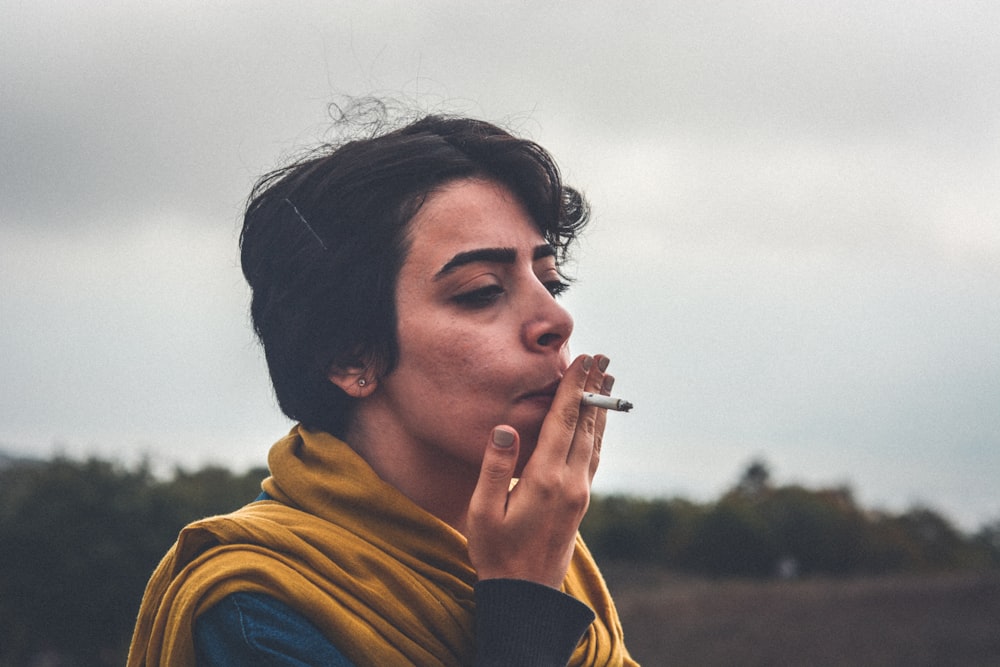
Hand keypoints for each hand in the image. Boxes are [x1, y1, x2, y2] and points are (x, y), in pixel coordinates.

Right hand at [467, 354, 611, 587]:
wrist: (526, 596)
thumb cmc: (496, 553)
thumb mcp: (483, 512)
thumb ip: (495, 468)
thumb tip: (505, 428)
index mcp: (546, 480)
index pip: (564, 422)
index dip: (574, 388)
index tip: (583, 359)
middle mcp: (571, 483)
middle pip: (586, 425)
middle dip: (594, 389)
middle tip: (603, 358)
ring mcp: (580, 494)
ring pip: (595, 440)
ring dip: (599, 408)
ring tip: (607, 381)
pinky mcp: (581, 503)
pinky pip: (594, 457)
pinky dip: (596, 431)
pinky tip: (595, 424)